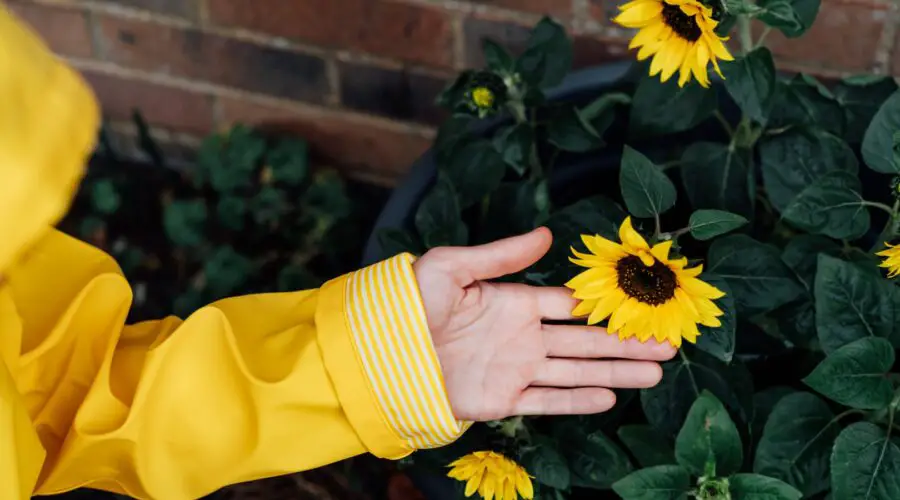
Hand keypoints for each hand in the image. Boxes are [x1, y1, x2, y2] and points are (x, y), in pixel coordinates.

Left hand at [413, 227, 675, 421]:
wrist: (380, 353)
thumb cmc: (410, 303)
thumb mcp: (453, 266)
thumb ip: (502, 253)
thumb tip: (546, 233)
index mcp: (513, 302)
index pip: (570, 304)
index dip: (606, 306)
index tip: (642, 305)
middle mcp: (522, 337)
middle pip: (586, 340)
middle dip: (627, 342)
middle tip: (668, 344)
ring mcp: (515, 370)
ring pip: (577, 371)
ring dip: (617, 372)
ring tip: (656, 372)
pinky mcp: (502, 400)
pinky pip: (549, 401)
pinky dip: (579, 401)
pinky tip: (611, 397)